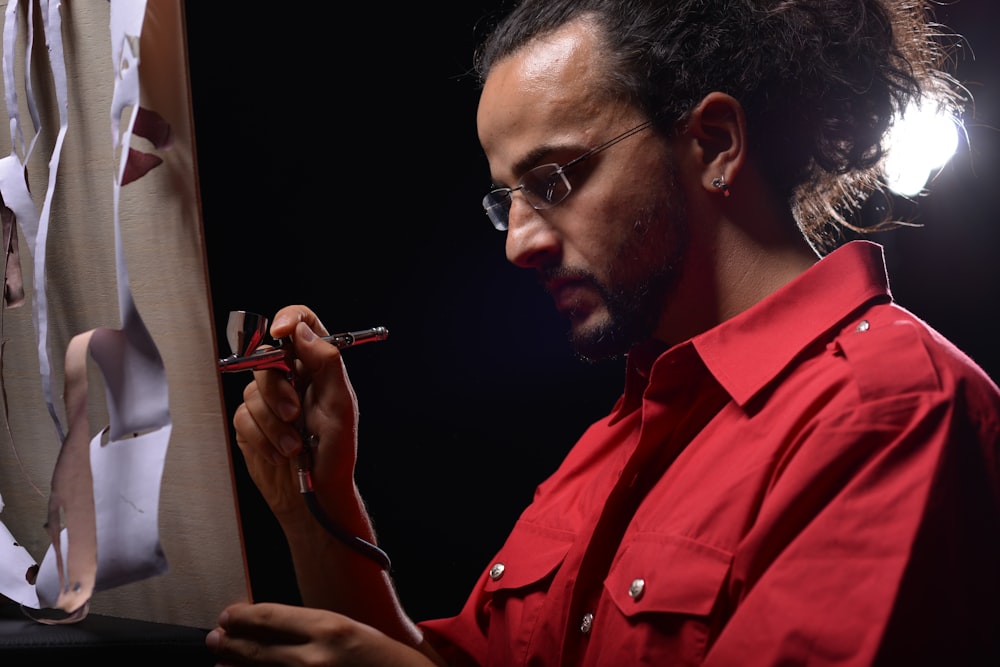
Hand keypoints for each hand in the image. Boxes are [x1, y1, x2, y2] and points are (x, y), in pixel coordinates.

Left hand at [206, 602, 440, 666]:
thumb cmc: (383, 660)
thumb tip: (271, 627)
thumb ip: (312, 630)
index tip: (228, 616)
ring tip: (222, 662)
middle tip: (214, 638)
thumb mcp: (351, 631)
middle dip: (229, 643)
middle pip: (255, 649)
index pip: (270, 617)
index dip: (242, 617)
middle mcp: (314, 658)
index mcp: (329, 629)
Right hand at [232, 305, 359, 522]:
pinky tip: (279, 454)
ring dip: (273, 425)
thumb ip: (325, 363)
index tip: (279, 332)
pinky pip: (243, 418)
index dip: (288, 319)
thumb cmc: (335, 452)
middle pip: (266, 359)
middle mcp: (292, 379)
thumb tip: (301, 330)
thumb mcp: (341, 405)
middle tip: (294, 415)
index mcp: (318, 368)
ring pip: (252, 392)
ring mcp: (268, 401)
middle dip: (277, 391)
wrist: (315, 494)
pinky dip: (261, 438)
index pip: (302, 324)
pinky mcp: (250, 423)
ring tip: (293, 447)